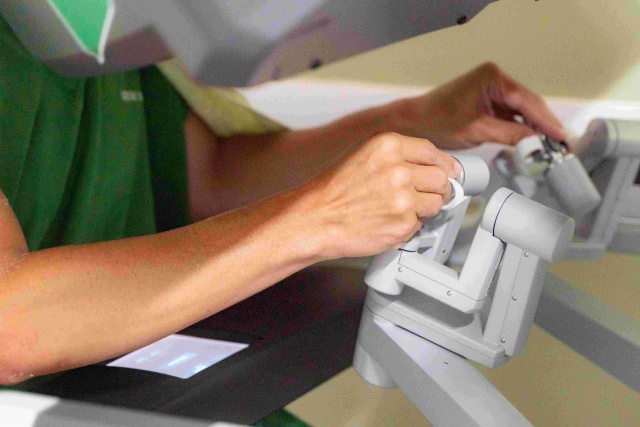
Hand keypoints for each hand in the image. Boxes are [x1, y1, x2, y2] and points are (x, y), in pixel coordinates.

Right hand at [296, 132, 458, 258]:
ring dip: (423, 209)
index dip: (441, 165)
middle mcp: (398, 169)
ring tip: (398, 210)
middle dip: (435, 188)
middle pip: (441, 178)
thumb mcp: (363, 156)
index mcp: (388, 146)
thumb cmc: (332, 191)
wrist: (314, 219)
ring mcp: (403, 198)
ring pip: (436, 203)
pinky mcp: (403, 224)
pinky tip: (387, 222)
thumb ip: (396, 157)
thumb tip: (430, 165)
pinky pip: (421, 224)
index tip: (446, 172)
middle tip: (422, 195)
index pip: (433, 152)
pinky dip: (408, 226)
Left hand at [402, 62, 565, 149]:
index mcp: (492, 77)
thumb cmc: (436, 121)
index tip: (562, 138)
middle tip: (564, 146)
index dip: (547, 121)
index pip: (527, 101)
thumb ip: (509, 134)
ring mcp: (493, 90)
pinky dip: (522, 129)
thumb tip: (537, 142)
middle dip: (545, 126)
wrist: (413, 122)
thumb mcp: (476, 131)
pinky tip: (534, 143)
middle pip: (529, 105)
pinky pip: (511, 116)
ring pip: (522, 111)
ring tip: (554, 148)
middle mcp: (495, 79)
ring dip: (536, 129)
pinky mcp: (489, 102)